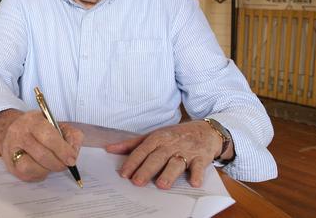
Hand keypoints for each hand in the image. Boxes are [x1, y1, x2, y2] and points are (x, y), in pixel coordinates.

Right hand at [0, 109, 83, 181]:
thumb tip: (74, 151)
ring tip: (52, 164)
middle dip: (58, 163)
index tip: (72, 158)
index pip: (48, 136)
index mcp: (32, 120)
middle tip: (66, 164)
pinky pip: (28, 175)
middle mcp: (19, 134)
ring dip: (47, 169)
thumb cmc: (37, 128)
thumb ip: (70, 134)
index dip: (62, 149)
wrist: (10, 131)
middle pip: (41, 154)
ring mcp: (12, 151)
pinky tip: (42, 167)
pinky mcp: (11, 166)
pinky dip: (39, 174)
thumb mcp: (55, 123)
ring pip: (32, 167)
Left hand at [104, 120, 221, 188]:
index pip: (142, 150)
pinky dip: (196, 174)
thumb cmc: (175, 135)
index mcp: (157, 138)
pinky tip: (193, 182)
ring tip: (161, 185)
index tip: (124, 174)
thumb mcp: (153, 135)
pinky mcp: (201, 157)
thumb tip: (110, 149)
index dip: (132, 162)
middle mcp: (170, 144)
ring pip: (176, 163)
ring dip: (169, 174)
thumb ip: (132, 144)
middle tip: (138, 182)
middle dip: (147, 170)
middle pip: (157, 158)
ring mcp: (186, 151)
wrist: (206, 131)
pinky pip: (199, 166)